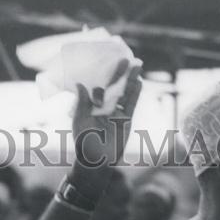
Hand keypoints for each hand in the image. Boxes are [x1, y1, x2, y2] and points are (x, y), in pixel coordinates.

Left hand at [69, 59, 142, 197]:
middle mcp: (104, 106)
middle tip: (124, 58)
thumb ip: (82, 102)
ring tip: (137, 65)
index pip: (96, 85)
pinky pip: (131, 104)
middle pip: (113, 85)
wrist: (96, 161)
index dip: (100, 75)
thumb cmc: (84, 141)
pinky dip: (135, 93)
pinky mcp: (126, 119)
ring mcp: (116, 111)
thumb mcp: (80, 120)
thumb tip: (80, 84)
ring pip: (124, 92)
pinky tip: (139, 82)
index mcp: (90, 104)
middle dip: (118, 72)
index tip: (103, 64)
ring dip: (130, 79)